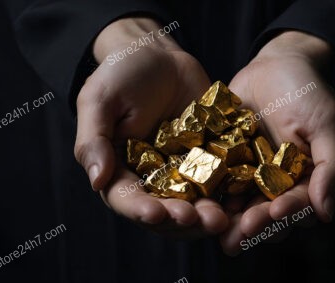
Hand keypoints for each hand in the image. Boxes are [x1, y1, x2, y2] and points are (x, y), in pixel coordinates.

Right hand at [74, 17, 227, 237]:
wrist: (159, 57)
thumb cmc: (121, 75)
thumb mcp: (98, 101)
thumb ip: (93, 140)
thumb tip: (96, 181)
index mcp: (120, 170)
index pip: (127, 199)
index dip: (141, 210)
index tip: (156, 213)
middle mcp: (151, 178)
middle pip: (165, 211)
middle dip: (182, 220)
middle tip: (200, 221)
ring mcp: (182, 172)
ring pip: (195, 204)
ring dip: (208, 215)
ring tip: (223, 219)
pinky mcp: (208, 160)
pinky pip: (220, 181)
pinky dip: (230, 194)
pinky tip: (241, 200)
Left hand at [219, 31, 334, 254]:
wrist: (275, 63)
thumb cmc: (308, 91)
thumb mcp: (327, 124)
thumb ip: (330, 167)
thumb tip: (326, 213)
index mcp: (304, 179)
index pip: (297, 204)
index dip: (286, 212)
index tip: (273, 213)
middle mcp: (277, 183)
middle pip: (265, 213)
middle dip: (252, 225)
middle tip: (236, 238)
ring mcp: (250, 174)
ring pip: (239, 204)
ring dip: (227, 220)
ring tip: (213, 231)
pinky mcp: (226, 161)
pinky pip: (217, 180)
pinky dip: (208, 193)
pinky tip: (196, 203)